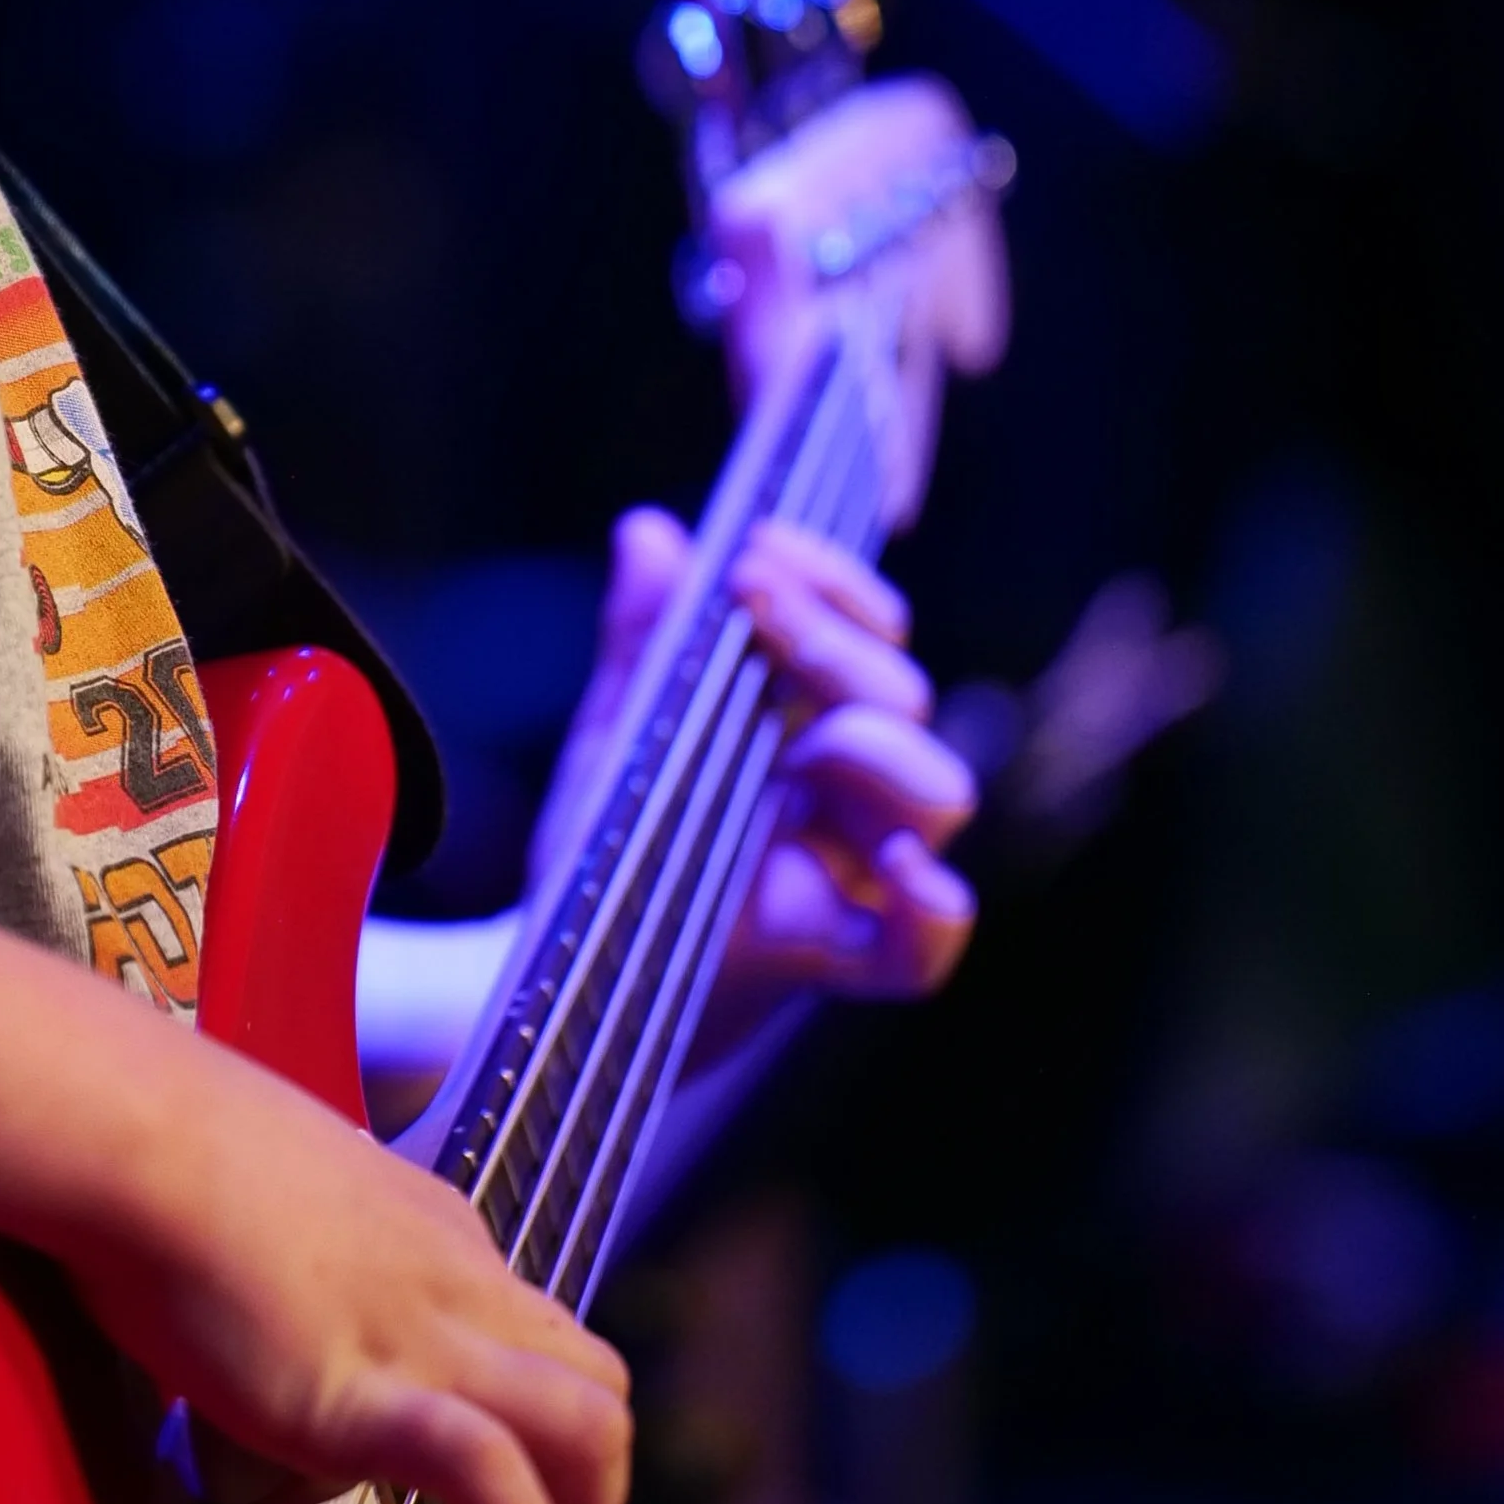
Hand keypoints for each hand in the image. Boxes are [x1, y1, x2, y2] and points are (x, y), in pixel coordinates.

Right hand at [67, 1033, 632, 1503]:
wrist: (133, 1138)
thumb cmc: (165, 1153)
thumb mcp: (269, 1193)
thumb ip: (294, 1253)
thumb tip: (258, 1307)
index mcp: (434, 1229)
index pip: (525, 1324)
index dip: (516, 1404)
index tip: (474, 1458)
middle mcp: (455, 1279)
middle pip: (595, 1375)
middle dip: (596, 1472)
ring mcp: (421, 1337)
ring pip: (588, 1421)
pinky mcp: (366, 1396)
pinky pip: (490, 1472)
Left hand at [538, 506, 976, 1015]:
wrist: (569, 969)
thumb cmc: (618, 843)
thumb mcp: (621, 730)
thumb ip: (644, 640)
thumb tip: (650, 534)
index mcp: (810, 723)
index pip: (870, 634)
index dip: (832, 584)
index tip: (756, 550)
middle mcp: (846, 790)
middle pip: (902, 700)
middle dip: (836, 644)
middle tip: (757, 605)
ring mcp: (850, 870)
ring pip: (935, 798)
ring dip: (882, 753)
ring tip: (808, 746)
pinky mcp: (832, 956)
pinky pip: (916, 949)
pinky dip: (930, 913)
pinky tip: (908, 875)